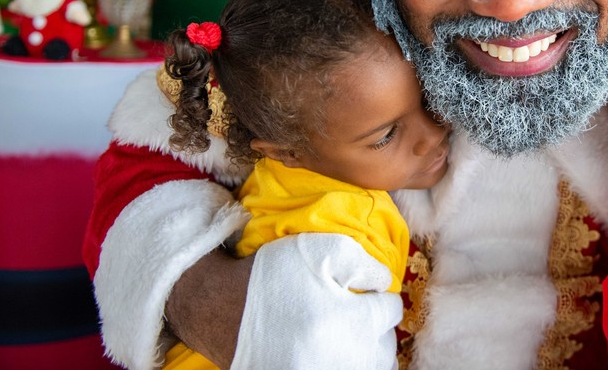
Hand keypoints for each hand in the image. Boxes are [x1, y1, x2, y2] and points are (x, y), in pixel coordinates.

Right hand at [231, 233, 402, 369]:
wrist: (217, 307)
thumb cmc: (271, 275)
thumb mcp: (319, 250)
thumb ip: (363, 263)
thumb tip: (386, 284)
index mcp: (347, 323)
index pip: (390, 312)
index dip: (380, 296)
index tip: (367, 293)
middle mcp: (339, 360)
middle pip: (384, 349)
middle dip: (377, 329)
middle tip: (358, 314)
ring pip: (370, 369)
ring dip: (367, 352)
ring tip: (347, 335)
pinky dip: (347, 364)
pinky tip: (333, 351)